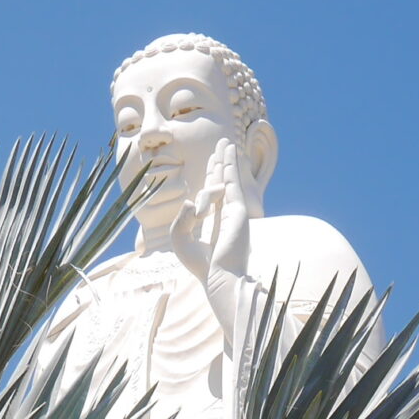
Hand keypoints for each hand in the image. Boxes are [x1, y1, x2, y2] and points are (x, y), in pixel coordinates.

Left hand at [169, 139, 251, 283]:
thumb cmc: (201, 265)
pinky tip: (229, 151)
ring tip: (225, 142)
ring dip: (226, 159)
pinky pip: (232, 182)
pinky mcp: (238, 209)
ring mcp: (233, 210)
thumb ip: (181, 219)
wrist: (220, 277)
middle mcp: (224, 213)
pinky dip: (230, 165)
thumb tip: (189, 200)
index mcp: (213, 221)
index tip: (211, 163)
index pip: (210, 194)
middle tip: (221, 145)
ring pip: (226, 179)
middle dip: (219, 163)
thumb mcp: (181, 240)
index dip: (210, 177)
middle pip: (220, 181)